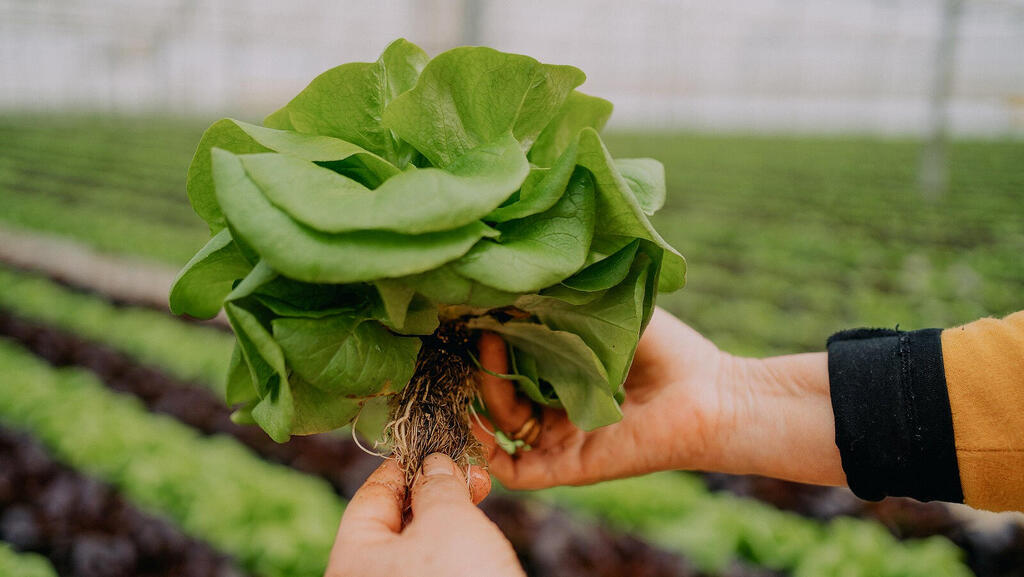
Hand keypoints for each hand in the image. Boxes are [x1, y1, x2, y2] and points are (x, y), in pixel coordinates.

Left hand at [325, 453, 523, 576]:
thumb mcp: (449, 520)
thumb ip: (437, 483)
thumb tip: (435, 464)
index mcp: (350, 562)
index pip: (370, 496)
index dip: (405, 464)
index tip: (434, 446)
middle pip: (391, 522)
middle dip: (431, 490)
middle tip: (466, 471)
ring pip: (414, 547)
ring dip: (445, 516)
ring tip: (477, 494)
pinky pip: (430, 567)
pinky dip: (451, 544)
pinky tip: (476, 532)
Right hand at [475, 307, 844, 488]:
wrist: (714, 396)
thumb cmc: (671, 351)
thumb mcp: (607, 315)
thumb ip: (561, 302)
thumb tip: (509, 282)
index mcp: (567, 378)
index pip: (511, 366)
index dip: (492, 344)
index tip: (482, 313)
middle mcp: (559, 411)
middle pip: (499, 396)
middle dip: (482, 366)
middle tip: (481, 331)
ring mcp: (562, 441)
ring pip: (501, 430)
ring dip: (484, 397)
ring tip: (487, 355)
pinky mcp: (569, 468)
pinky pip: (515, 471)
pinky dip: (486, 452)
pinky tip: (476, 417)